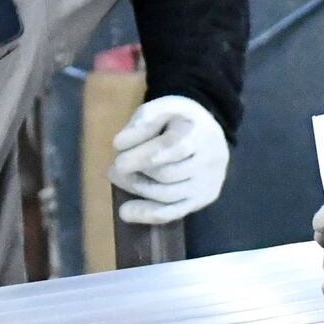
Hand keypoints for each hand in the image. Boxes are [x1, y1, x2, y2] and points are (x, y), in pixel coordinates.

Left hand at [110, 94, 230, 225]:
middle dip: (135, 174)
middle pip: (166, 174)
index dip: (140, 157)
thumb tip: (120, 145)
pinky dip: (147, 215)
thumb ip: (142, 122)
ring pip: (168, 195)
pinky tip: (126, 212)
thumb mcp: (162, 108)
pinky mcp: (203, 198)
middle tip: (113, 169)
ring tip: (120, 180)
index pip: (168, 149)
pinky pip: (174, 213)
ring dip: (138, 190)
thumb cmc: (179, 119)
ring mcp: (209, 182)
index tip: (117, 160)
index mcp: (197, 131)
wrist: (208, 133)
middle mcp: (210, 159)